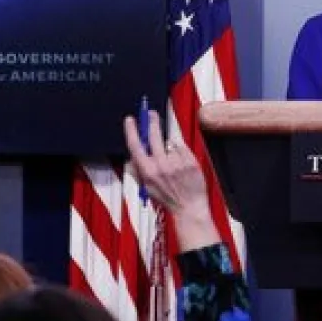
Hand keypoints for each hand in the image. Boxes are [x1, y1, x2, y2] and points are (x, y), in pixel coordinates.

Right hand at [123, 110, 218, 249]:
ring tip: (173, 162)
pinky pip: (182, 148)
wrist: (189, 207)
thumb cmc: (168, 198)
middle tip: (151, 113)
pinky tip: (181, 163)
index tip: (130, 119)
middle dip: (152, 121)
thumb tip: (133, 152)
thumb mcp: (146, 186)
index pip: (135, 145)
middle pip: (155, 135)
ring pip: (170, 143)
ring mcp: (177, 162)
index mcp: (147, 172)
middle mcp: (162, 165)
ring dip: (169, 147)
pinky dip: (181, 153)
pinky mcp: (190, 161)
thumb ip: (138, 169)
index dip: (131, 130)